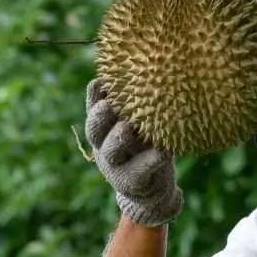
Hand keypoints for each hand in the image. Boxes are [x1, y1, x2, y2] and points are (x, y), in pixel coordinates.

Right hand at [85, 79, 182, 227]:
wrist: (151, 191)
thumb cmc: (145, 146)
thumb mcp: (138, 124)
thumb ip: (136, 104)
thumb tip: (147, 64)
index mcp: (104, 128)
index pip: (94, 108)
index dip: (95, 96)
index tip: (101, 81)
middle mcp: (104, 146)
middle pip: (94, 129)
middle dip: (100, 116)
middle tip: (109, 104)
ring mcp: (116, 166)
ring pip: (111, 150)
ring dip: (119, 137)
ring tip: (129, 128)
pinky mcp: (133, 182)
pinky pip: (140, 170)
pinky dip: (150, 161)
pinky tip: (162, 152)